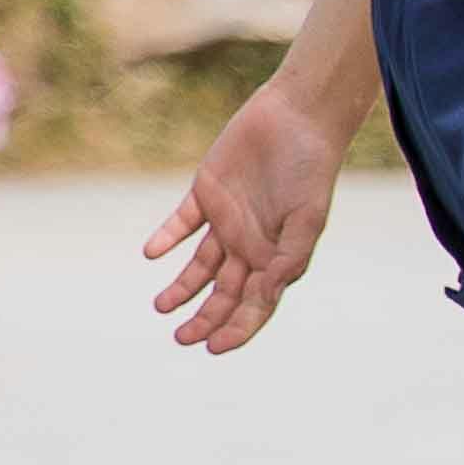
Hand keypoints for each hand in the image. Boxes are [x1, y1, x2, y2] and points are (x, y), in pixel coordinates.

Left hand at [145, 84, 341, 352]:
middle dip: (205, 318)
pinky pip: (182, 222)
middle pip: (224, 291)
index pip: (255, 303)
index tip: (213, 348)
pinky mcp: (207, 193)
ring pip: (200, 264)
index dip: (237, 328)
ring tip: (161, 307)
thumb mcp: (308, 218)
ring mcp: (227, 219)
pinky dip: (167, 237)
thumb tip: (264, 296)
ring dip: (182, 287)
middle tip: (182, 338)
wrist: (298, 117)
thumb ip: (287, 258)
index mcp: (277, 253)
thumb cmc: (311, 167)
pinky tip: (152, 253)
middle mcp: (251, 242)